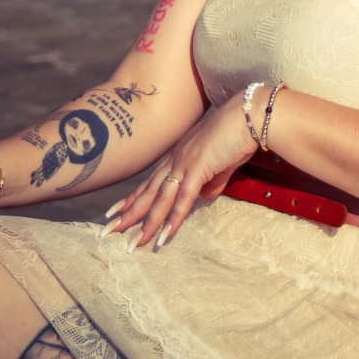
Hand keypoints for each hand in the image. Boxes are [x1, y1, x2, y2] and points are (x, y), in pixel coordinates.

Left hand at [107, 93, 257, 250]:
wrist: (250, 115)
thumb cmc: (238, 134)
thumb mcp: (221, 163)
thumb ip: (210, 181)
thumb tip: (202, 198)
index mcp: (178, 156)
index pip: (149, 181)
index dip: (132, 198)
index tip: (115, 212)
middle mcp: (175, 160)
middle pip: (147, 192)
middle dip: (127, 214)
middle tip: (108, 232)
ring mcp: (184, 163)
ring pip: (160, 199)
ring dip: (146, 223)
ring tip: (133, 243)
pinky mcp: (198, 168)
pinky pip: (183, 199)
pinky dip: (173, 219)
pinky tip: (163, 235)